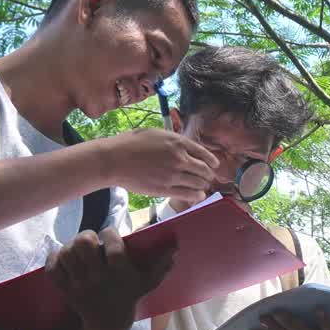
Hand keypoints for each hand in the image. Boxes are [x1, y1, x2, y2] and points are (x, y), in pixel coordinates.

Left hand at [46, 228, 175, 329]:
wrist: (108, 323)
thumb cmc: (129, 296)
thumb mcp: (149, 282)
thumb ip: (162, 264)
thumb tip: (175, 247)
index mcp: (119, 272)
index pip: (111, 241)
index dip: (110, 232)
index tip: (111, 236)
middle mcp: (98, 277)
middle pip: (83, 243)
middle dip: (86, 236)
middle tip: (91, 241)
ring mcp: (79, 284)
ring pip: (66, 253)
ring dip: (70, 246)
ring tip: (78, 250)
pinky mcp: (65, 290)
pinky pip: (52, 268)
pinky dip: (54, 259)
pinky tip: (64, 258)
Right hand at [102, 128, 219, 199]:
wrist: (114, 159)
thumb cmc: (130, 144)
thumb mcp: (156, 134)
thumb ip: (173, 141)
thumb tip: (185, 147)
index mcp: (177, 142)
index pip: (203, 153)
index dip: (212, 160)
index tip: (214, 165)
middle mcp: (179, 157)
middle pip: (204, 169)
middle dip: (209, 174)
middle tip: (209, 178)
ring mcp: (173, 174)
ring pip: (199, 183)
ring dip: (203, 185)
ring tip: (203, 187)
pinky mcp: (165, 189)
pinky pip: (188, 194)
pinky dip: (196, 196)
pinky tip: (198, 196)